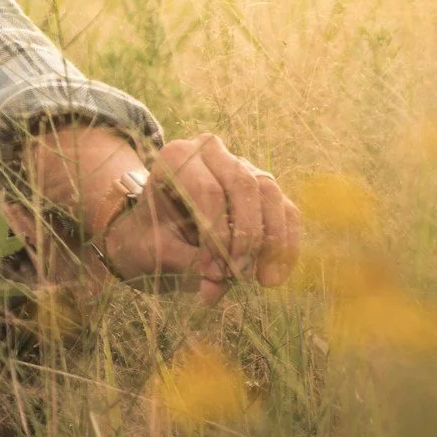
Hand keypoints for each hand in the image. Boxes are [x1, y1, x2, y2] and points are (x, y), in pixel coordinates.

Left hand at [18, 127, 300, 297]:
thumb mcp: (157, 250)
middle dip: (246, 234)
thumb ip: (186, 263)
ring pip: (270, 194)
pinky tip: (276, 276)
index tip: (213, 271)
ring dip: (271, 240)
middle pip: (245, 184)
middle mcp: (211, 152)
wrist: (154, 233)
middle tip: (238, 274)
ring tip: (261, 280)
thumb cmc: (151, 237)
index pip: (207, 190)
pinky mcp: (264, 190)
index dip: (216, 234)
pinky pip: (286, 211)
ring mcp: (242, 166)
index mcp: (177, 156)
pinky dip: (286, 244)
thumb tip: (217, 284)